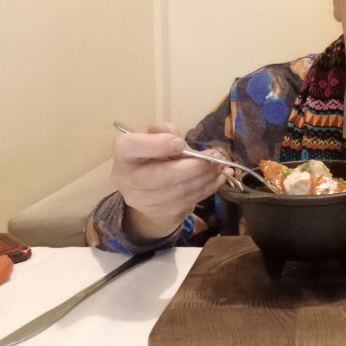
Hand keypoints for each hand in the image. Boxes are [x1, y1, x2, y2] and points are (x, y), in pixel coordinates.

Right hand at [110, 123, 230, 241]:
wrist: (146, 193)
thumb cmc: (152, 158)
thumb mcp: (154, 140)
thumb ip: (164, 133)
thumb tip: (177, 137)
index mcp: (124, 154)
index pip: (130, 147)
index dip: (157, 145)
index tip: (180, 143)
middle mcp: (128, 179)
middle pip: (163, 176)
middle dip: (195, 166)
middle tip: (215, 157)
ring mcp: (145, 200)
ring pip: (181, 191)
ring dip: (207, 177)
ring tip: (221, 166)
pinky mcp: (163, 212)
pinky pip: (190, 200)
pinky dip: (209, 188)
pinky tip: (220, 178)